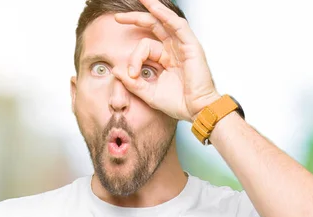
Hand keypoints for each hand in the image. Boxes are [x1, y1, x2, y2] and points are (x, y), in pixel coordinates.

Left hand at [113, 0, 220, 121]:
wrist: (196, 111)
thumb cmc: (178, 104)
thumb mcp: (149, 93)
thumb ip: (132, 83)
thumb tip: (115, 70)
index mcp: (166, 59)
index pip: (144, 48)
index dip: (134, 58)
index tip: (131, 74)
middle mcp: (174, 50)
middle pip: (153, 26)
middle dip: (135, 18)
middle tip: (117, 18)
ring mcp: (183, 47)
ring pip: (165, 21)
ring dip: (152, 8)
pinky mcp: (191, 47)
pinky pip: (177, 25)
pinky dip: (165, 15)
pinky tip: (154, 6)